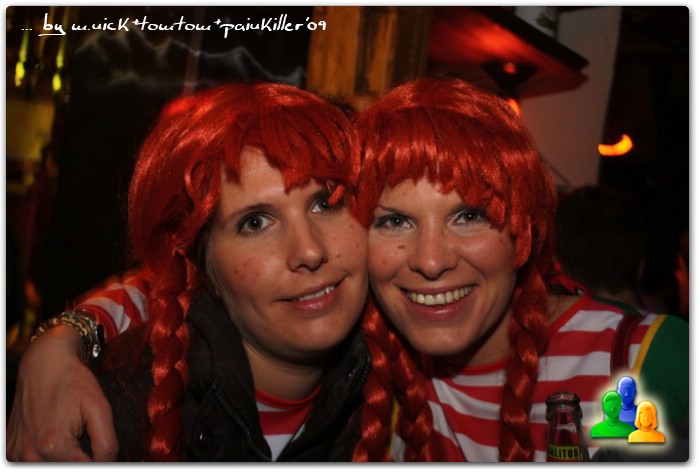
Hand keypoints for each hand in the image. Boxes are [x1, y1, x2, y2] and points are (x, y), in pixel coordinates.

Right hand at [7, 325, 117, 460]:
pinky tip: (53, 434)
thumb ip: (106, 443)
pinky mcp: (11, 448)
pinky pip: (33, 461)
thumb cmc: (73, 381)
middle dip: (81, 458)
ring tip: (69, 433)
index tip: (101, 447)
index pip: (85, 469)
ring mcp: (17, 452)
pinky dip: (46, 454)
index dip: (99, 461)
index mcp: (54, 445)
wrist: (44, 363)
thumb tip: (107, 464)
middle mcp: (30, 453)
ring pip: (50, 467)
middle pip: (66, 469)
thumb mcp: (100, 408)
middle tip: (83, 435)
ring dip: (64, 457)